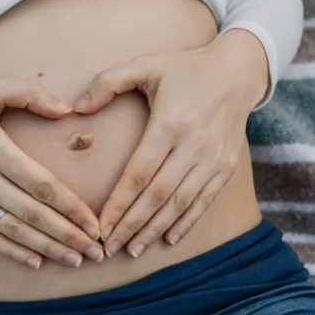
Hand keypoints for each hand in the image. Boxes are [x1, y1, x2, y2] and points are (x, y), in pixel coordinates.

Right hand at [0, 79, 103, 268]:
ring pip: (13, 230)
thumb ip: (29, 93)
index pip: (42, 185)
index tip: (95, 223)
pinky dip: (12, 251)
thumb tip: (67, 109)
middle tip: (95, 252)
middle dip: (68, 235)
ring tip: (75, 261)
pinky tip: (35, 262)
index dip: (72, 207)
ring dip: (46, 248)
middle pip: (33, 214)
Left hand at [73, 29, 269, 257]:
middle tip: (108, 248)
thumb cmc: (184, 69)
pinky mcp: (226, 166)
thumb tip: (77, 108)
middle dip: (131, 225)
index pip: (139, 174)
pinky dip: (186, 223)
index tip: (100, 226)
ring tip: (131, 250)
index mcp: (170, 124)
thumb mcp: (145, 64)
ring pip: (180, 204)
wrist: (238, 72)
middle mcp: (193, 146)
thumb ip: (107, 81)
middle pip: (157, 196)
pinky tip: (168, 240)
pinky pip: (204, 201)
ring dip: (154, 230)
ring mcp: (213, 159)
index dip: (118, 204)